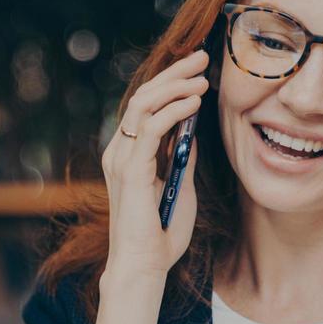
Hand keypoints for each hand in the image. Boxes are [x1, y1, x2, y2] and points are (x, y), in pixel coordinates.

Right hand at [103, 47, 208, 279]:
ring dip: (175, 87)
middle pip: (142, 97)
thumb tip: (193, 130)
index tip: (197, 69)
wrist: (145, 265)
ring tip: (202, 78)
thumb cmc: (161, 234)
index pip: (145, 106)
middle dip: (173, 74)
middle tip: (201, 57)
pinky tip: (194, 104)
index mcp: (128, 155)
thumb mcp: (180, 187)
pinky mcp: (131, 171)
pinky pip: (151, 129)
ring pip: (143, 106)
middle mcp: (120, 152)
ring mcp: (122, 160)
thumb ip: (182, 158)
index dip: (170, 83)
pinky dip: (174, 111)